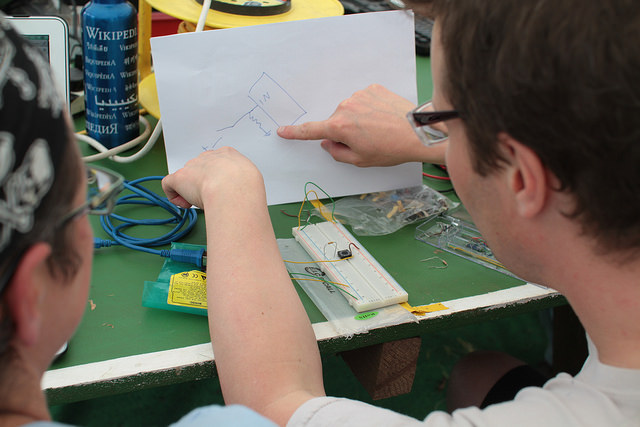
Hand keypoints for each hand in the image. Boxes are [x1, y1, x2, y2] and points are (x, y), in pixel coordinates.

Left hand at [162, 147, 262, 209]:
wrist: (234, 189)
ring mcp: (192, 166)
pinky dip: (174, 196)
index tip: (221, 190)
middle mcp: (208, 157)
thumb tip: (238, 190)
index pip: (217, 163)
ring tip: (202, 203)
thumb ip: (240, 180)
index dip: (217, 178)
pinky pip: (169, 185)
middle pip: (200, 170)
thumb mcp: (251, 178)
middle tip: (212, 199)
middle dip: (203, 185)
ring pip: (186, 178)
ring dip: (190, 191)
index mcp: (227, 154)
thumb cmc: (246, 186)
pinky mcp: (179, 177)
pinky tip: (186, 204)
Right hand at [277, 84, 445, 165]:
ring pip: (350, 110)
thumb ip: (337, 152)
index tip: (282, 131)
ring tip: (379, 129)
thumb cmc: (390, 149)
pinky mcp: (373, 88)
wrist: (417, 132)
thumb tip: (328, 143)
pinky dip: (369, 109)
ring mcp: (360, 95)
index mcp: (340, 127)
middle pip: (336, 122)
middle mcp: (346, 107)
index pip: (311, 130)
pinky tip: (383, 117)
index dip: (295, 132)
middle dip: (344, 131)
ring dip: (358, 119)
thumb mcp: (360, 160)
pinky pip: (363, 100)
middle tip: (366, 142)